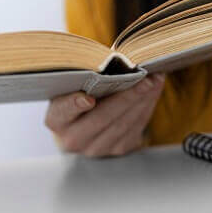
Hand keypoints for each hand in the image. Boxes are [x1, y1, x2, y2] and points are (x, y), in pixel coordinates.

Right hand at [45, 74, 164, 156]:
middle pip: (102, 118)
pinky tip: (153, 91)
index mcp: (57, 120)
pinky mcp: (118, 150)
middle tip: (145, 79)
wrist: (86, 125)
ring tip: (154, 81)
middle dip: (126, 96)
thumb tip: (121, 62)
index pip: (63, 112)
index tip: (88, 99)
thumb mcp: (77, 87)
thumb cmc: (82, 95)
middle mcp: (73, 139)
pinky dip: (147, 107)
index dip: (74, 105)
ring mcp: (96, 148)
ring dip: (142, 100)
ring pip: (123, 124)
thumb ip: (90, 77)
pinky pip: (136, 128)